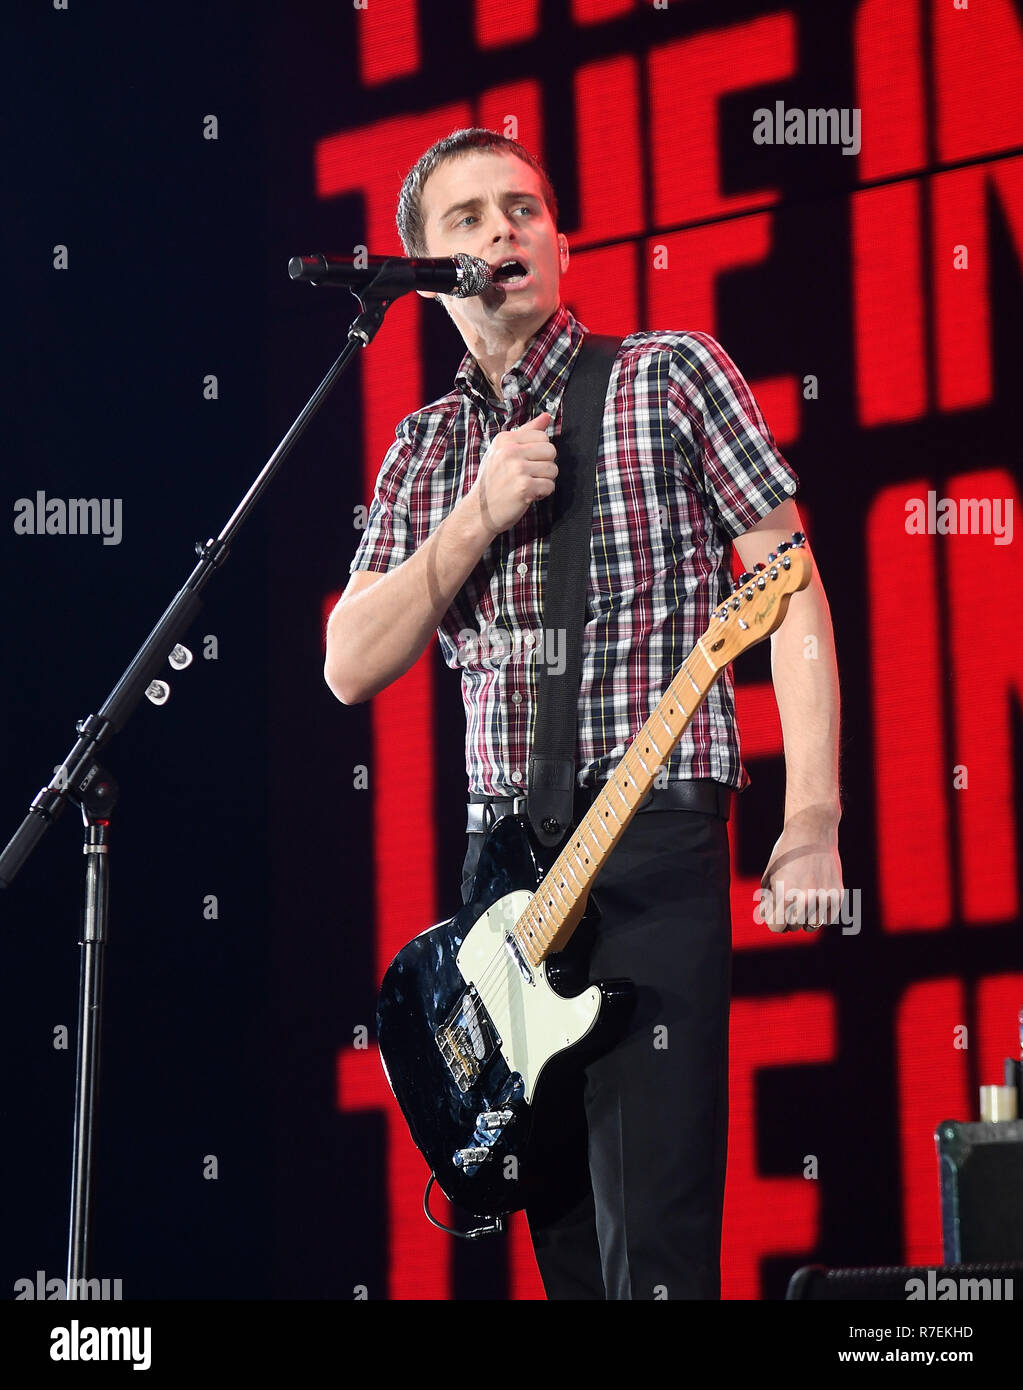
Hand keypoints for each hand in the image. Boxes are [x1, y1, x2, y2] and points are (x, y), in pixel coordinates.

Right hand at [468, 411, 556, 536]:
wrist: (478, 512)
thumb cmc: (492, 482)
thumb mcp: (502, 452)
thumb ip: (526, 433)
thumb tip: (546, 417)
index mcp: (505, 440)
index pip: (542, 437)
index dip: (540, 452)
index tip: (528, 462)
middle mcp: (510, 452)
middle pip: (551, 451)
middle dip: (545, 466)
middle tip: (529, 476)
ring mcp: (517, 469)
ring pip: (553, 470)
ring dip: (544, 481)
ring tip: (527, 485)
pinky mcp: (524, 487)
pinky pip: (550, 486)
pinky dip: (542, 493)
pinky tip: (528, 495)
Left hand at [759, 808, 843, 932]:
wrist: (812, 833)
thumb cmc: (786, 854)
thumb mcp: (770, 876)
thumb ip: (768, 900)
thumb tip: (769, 919)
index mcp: (785, 894)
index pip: (777, 927)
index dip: (773, 921)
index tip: (774, 912)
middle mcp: (806, 899)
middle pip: (794, 927)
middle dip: (788, 917)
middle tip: (789, 901)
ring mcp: (824, 898)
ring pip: (812, 926)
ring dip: (805, 918)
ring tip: (802, 901)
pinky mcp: (838, 895)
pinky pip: (827, 918)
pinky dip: (820, 913)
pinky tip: (815, 899)